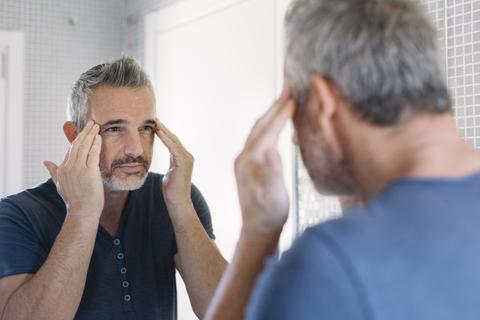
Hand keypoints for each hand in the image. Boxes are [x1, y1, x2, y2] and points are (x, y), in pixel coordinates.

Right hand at [43, 121, 103, 219]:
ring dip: (91, 134)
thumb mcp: (60, 185)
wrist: (82, 212)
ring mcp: (78, 169)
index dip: (77, 139)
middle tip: (91, 122)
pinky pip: (93, 154)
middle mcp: (69, 167)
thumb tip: (45, 162)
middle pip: (77, 145)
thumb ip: (54, 172)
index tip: (84, 131)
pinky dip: (96, 144)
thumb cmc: (74, 200)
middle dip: (84, 132)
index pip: (70, 150)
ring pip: (84, 147)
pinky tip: (99, 137)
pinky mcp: (89, 172)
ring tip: (96, 126)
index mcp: (62, 169)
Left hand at [156, 119, 193, 206]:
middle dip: (164, 128)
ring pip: (174, 141)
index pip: (173, 142)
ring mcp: (187, 159)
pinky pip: (173, 147)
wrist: (177, 201)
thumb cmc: (172, 191)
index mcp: (184, 158)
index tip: (156, 125)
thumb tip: (168, 161)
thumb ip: (171, 165)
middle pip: (174, 139)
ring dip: (164, 131)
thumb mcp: (170, 174)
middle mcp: (188, 156)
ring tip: (155, 122)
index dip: (165, 133)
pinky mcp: (183, 162)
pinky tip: (158, 132)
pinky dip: (165, 139)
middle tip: (154, 119)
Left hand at [234, 86, 295, 237]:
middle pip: (261, 124)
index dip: (282, 111)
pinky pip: (258, 139)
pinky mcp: (247, 166)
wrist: (257, 230)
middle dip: (276, 105)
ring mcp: (244, 161)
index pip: (269, 129)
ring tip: (285, 102)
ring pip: (258, 130)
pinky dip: (268, 127)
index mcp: (251, 160)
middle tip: (289, 88)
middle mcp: (244, 157)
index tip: (294, 94)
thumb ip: (274, 172)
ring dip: (271, 114)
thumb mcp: (276, 196)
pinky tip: (276, 127)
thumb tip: (274, 149)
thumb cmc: (269, 215)